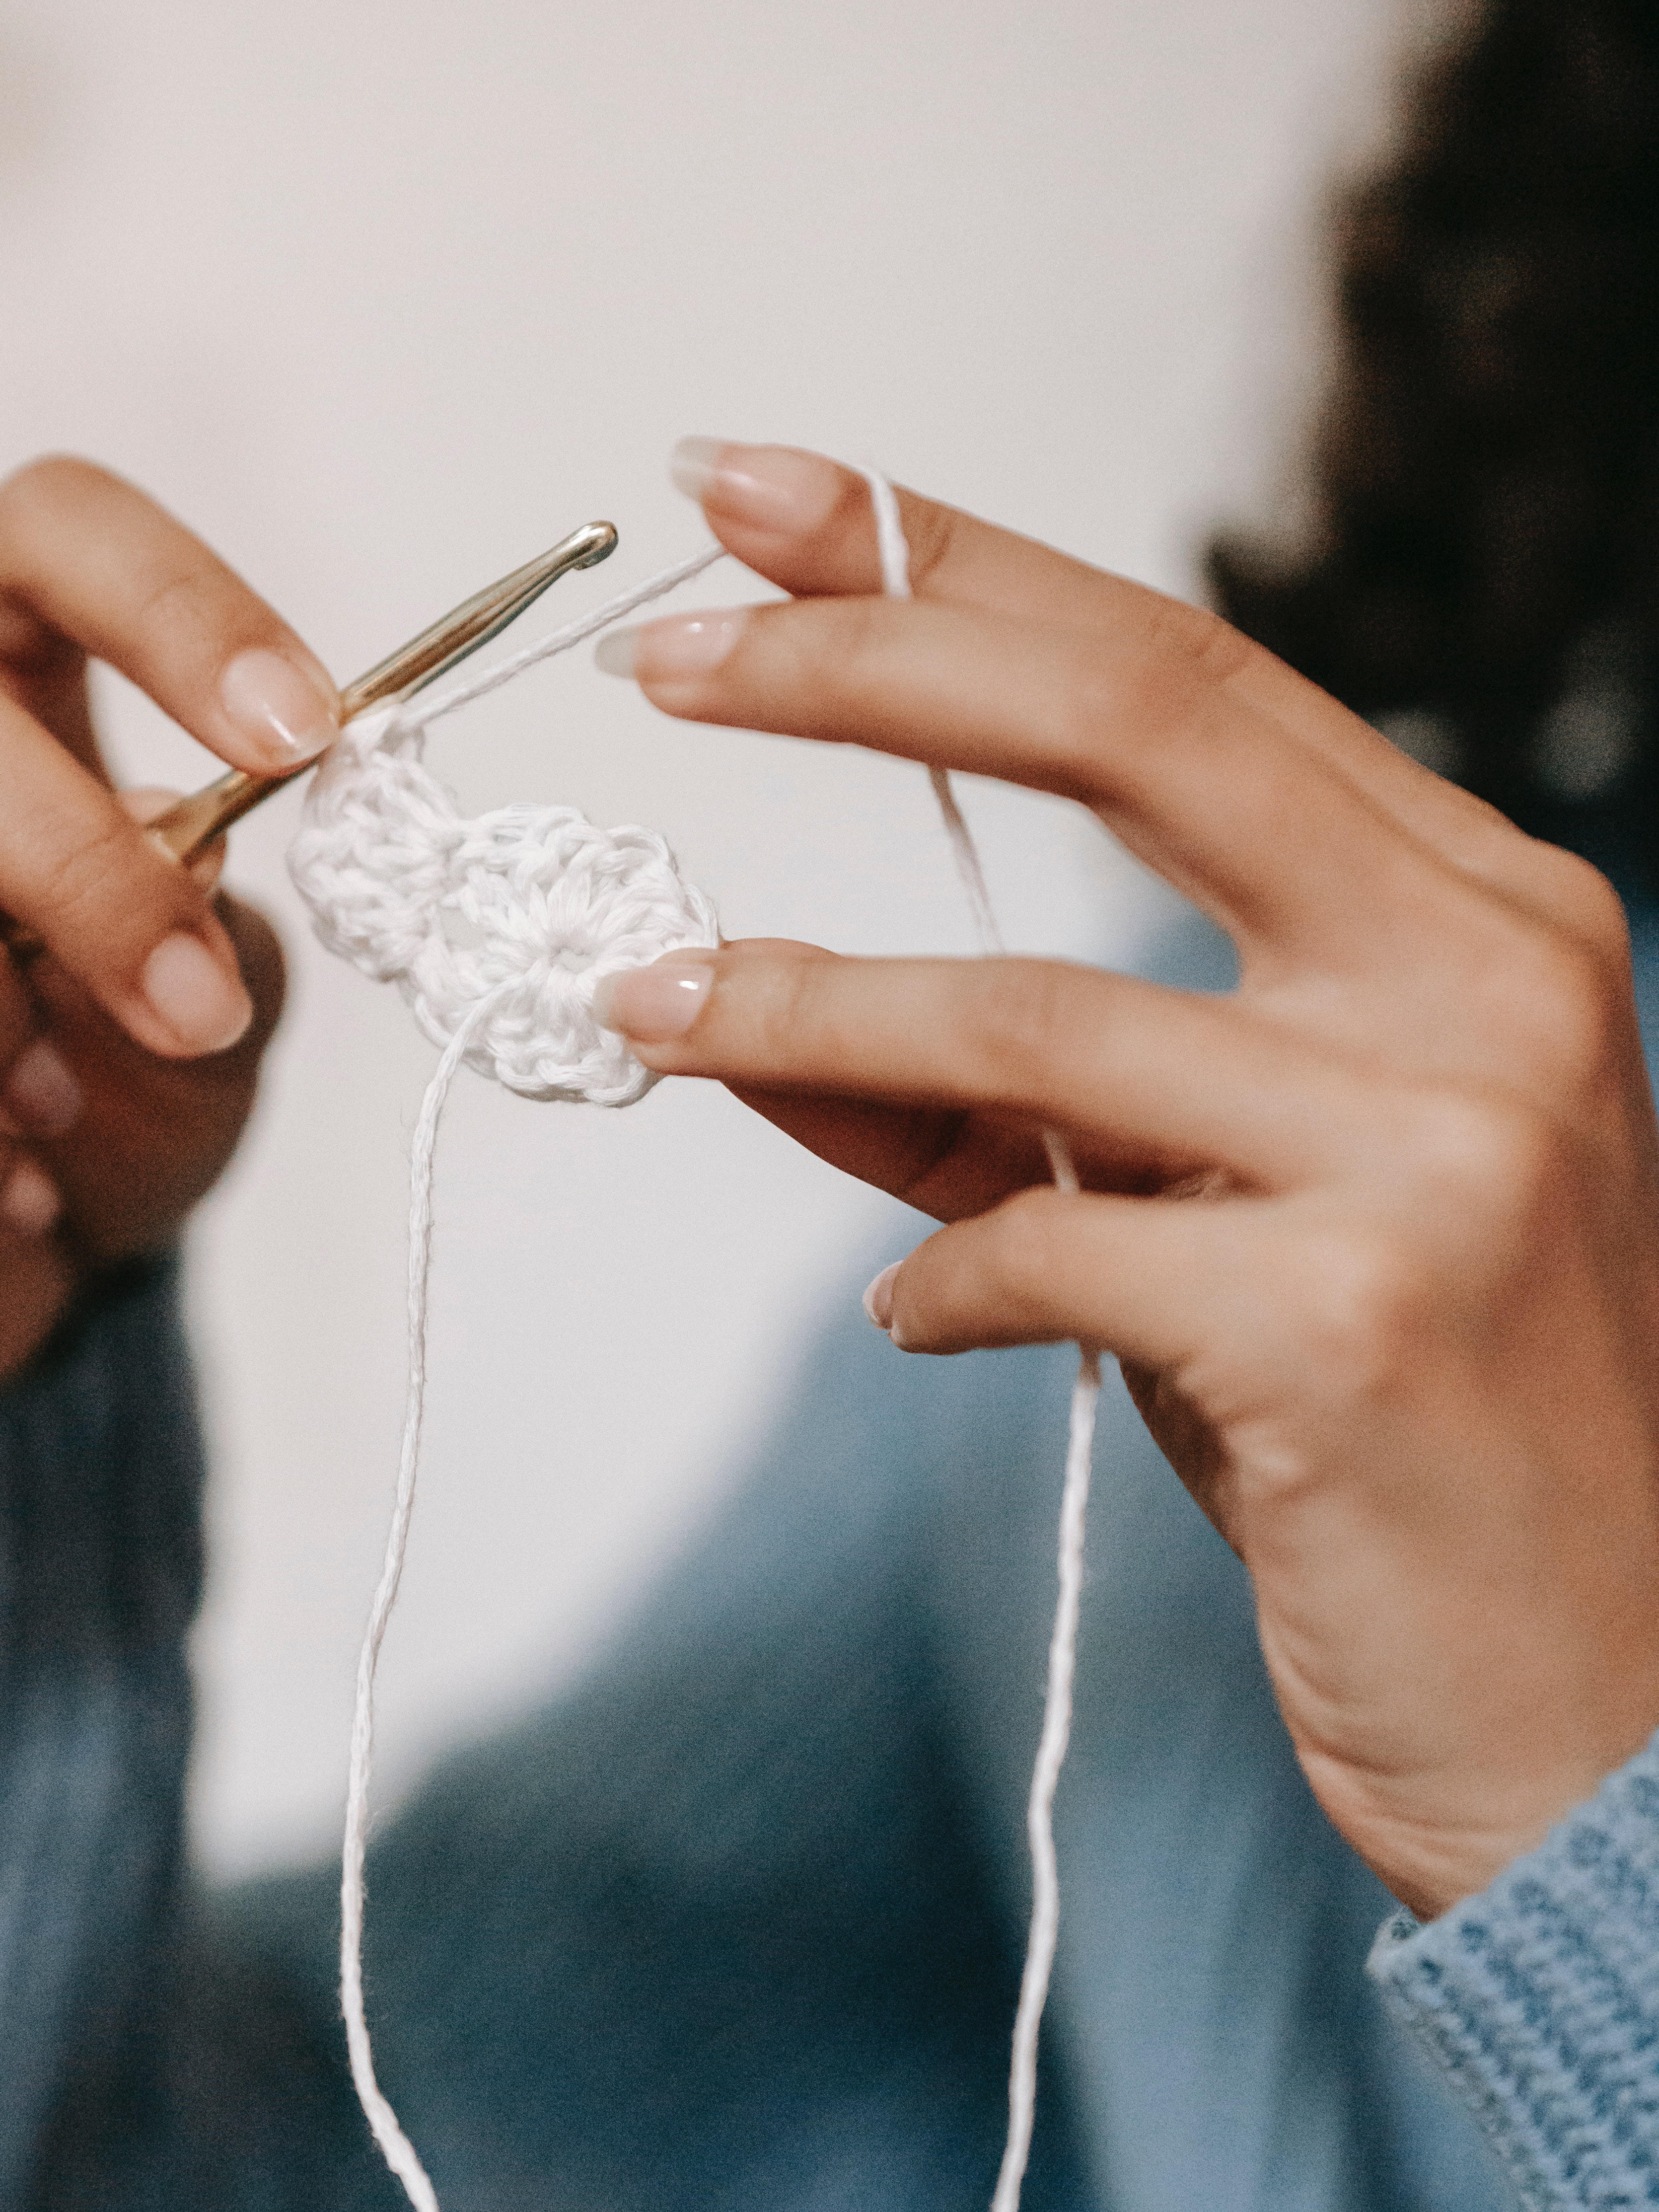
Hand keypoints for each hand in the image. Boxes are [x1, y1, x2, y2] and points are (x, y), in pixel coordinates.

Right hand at [0, 458, 338, 1401]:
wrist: (24, 1265)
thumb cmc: (116, 1080)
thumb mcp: (215, 1000)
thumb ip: (218, 918)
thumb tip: (193, 852)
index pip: (46, 532)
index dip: (175, 604)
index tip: (305, 735)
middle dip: (73, 856)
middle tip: (192, 1006)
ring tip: (57, 1104)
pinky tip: (2, 1191)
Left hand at [596, 443, 1658, 1916]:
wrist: (1612, 1713)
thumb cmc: (1412, 1446)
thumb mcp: (1231, 1220)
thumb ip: (1017, 1105)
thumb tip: (756, 1012)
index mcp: (1482, 922)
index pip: (1191, 678)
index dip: (962, 572)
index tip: (768, 498)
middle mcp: (1492, 989)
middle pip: (1140, 729)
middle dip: (872, 663)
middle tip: (666, 646)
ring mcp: (1443, 1147)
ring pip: (1038, 1016)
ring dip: (803, 1011)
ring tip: (649, 1013)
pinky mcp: (1360, 1318)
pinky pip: (1050, 1248)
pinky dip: (941, 1279)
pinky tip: (916, 1315)